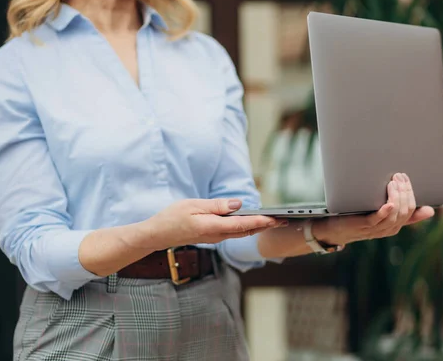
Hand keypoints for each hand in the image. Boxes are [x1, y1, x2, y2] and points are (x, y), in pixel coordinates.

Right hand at [147, 198, 285, 249]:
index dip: (261, 221)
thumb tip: (237, 204)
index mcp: (212, 226)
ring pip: (242, 233)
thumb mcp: (192, 205)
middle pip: (247, 231)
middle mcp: (217, 235)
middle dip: (266, 226)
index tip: (276, 218)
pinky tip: (253, 224)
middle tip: (284, 220)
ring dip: (259, 228)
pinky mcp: (213, 237)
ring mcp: (215, 238)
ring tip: (274, 221)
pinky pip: (234, 233)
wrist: (158, 234)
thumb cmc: (172, 217)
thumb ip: (216, 206)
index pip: (242, 225)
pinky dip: (247, 228)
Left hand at [312, 173, 434, 245]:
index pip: (411, 210)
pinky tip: (389, 204)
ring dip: (396, 197)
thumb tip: (427, 207)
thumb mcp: (380, 212)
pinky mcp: (364, 226)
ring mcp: (376, 228)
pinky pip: (378, 220)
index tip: (406, 178)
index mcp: (395, 224)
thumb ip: (397, 208)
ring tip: (393, 182)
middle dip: (405, 192)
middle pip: (404, 211)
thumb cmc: (358, 217)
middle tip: (399, 176)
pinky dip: (385, 212)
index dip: (410, 193)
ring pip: (394, 216)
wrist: (335, 229)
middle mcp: (388, 228)